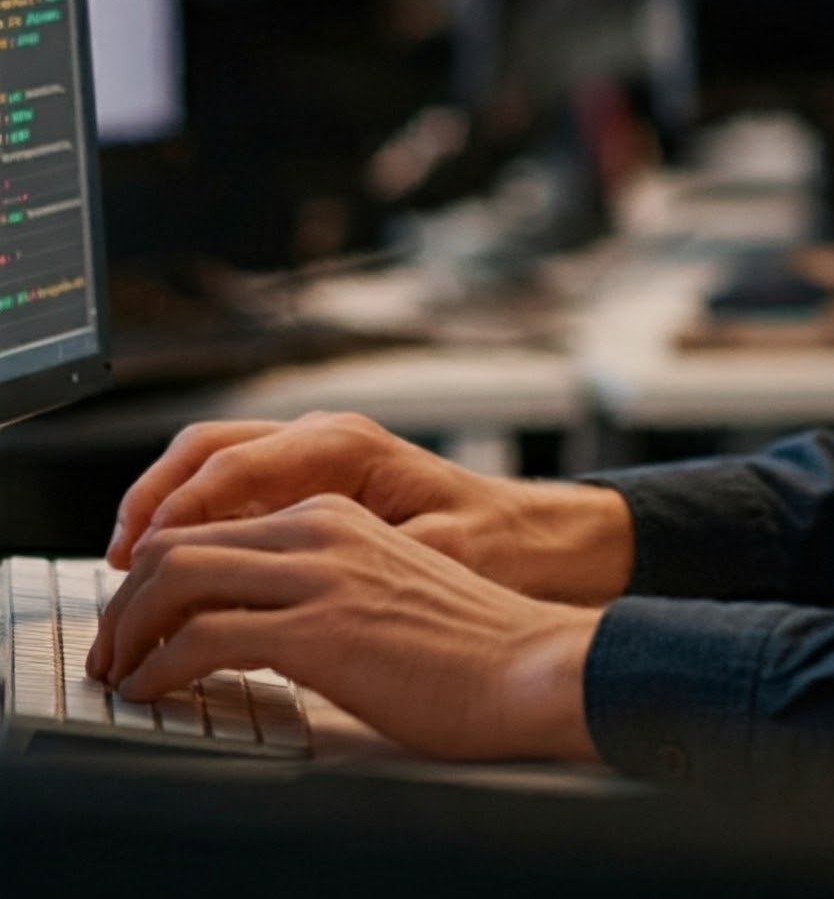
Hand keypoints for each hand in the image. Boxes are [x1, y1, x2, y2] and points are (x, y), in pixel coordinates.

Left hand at [88, 495, 602, 763]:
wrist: (529, 663)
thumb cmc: (468, 642)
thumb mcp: (384, 585)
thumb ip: (321, 584)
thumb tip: (247, 624)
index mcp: (339, 510)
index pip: (211, 516)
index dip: (154, 567)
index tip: (137, 615)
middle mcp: (323, 526)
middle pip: (178, 539)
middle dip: (126, 599)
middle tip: (113, 649)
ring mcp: (322, 572)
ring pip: (175, 578)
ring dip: (129, 631)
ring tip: (123, 672)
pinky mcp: (320, 627)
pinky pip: (202, 637)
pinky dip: (158, 668)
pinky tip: (155, 691)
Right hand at [105, 412, 632, 605]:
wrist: (542, 540)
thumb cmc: (500, 547)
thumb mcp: (439, 553)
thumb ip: (374, 557)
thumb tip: (315, 572)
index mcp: (347, 445)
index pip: (232, 465)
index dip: (176, 515)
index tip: (138, 564)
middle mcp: (326, 437)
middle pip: (207, 451)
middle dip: (151, 502)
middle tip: (116, 567)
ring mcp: (318, 456)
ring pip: (214, 465)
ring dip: (165, 509)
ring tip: (129, 571)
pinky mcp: (316, 484)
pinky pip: (237, 488)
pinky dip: (196, 518)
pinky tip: (178, 567)